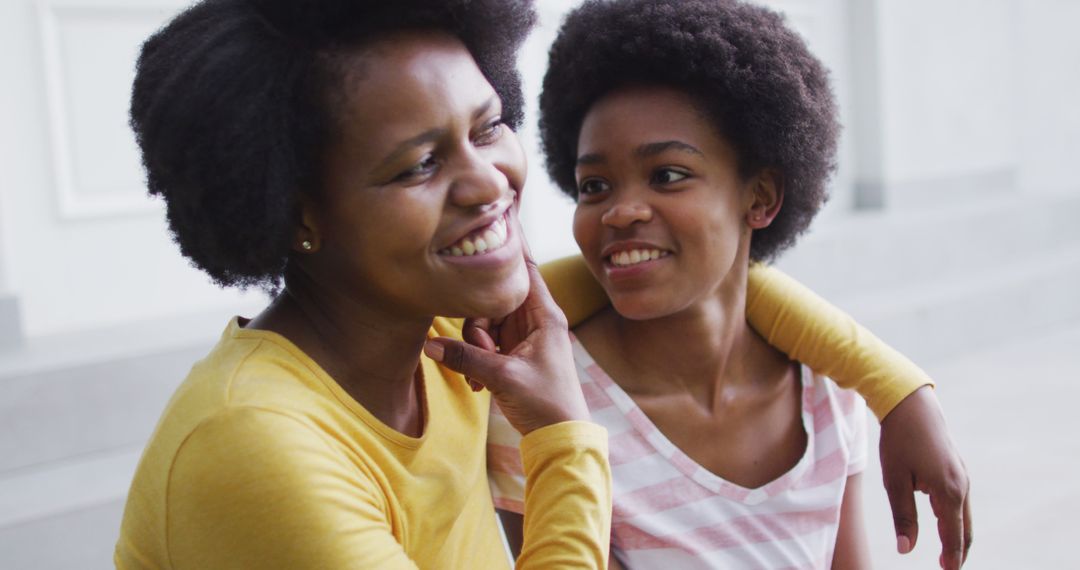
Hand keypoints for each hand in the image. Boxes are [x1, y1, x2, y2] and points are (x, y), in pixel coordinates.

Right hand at [424, 252, 588, 434]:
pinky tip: (478, 384)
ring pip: (485, 323)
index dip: (510, 247)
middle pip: (494, 298)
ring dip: (475, 349)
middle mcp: (535, 321)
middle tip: (483, 353)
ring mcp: (523, 337)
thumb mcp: (504, 378)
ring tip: (481, 377)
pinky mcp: (514, 354)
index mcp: (544, 316)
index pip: (526, 268)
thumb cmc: (547, 404)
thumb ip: (467, 358)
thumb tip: (430, 344)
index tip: (499, 218)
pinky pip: (486, 345)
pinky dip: (477, 360)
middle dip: (478, 326)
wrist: (560, 438)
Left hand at [879, 385, 971, 568]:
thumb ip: (904, 517)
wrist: (911, 405)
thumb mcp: (895, 481)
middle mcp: (962, 486)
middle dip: (958, 551)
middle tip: (948, 569)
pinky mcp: (957, 469)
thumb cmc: (899, 442)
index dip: (951, 558)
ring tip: (947, 554)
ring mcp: (962, 476)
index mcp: (948, 492)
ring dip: (957, 535)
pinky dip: (955, 518)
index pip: (953, 535)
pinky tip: (945, 523)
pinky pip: (960, 501)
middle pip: (965, 529)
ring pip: (964, 515)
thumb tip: (906, 549)